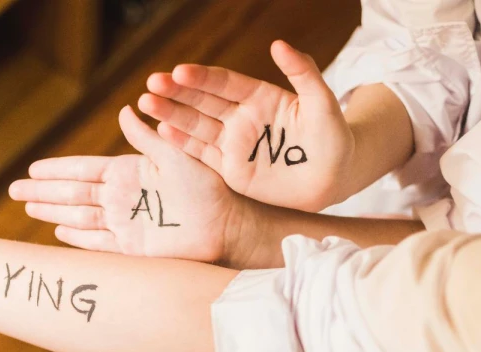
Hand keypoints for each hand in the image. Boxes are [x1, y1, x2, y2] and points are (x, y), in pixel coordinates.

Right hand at [9, 106, 243, 262]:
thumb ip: (146, 137)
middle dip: (42, 191)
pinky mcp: (132, 247)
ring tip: (28, 207)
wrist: (225, 223)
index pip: (83, 169)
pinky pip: (98, 242)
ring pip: (79, 216)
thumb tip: (125, 109)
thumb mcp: (174, 154)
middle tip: (14, 189)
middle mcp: (121, 197)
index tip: (32, 167)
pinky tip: (59, 232)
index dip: (56, 169)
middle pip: (72, 194)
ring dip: (52, 212)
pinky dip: (77, 238)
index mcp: (128, 172)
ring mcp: (124, 222)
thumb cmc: (206, 185)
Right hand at [138, 40, 353, 210]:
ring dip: (171, 115)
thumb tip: (279, 44)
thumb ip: (303, 72)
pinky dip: (181, 145)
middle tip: (152, 83)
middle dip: (177, 93)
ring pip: (196, 126)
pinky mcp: (230, 169)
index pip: (224, 83)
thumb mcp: (322, 102)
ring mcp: (234, 144)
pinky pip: (202, 155)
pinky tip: (160, 132)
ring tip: (146, 103)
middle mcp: (241, 118)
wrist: (334, 179)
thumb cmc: (334, 138)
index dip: (202, 77)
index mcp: (259, 97)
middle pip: (203, 102)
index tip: (180, 71)